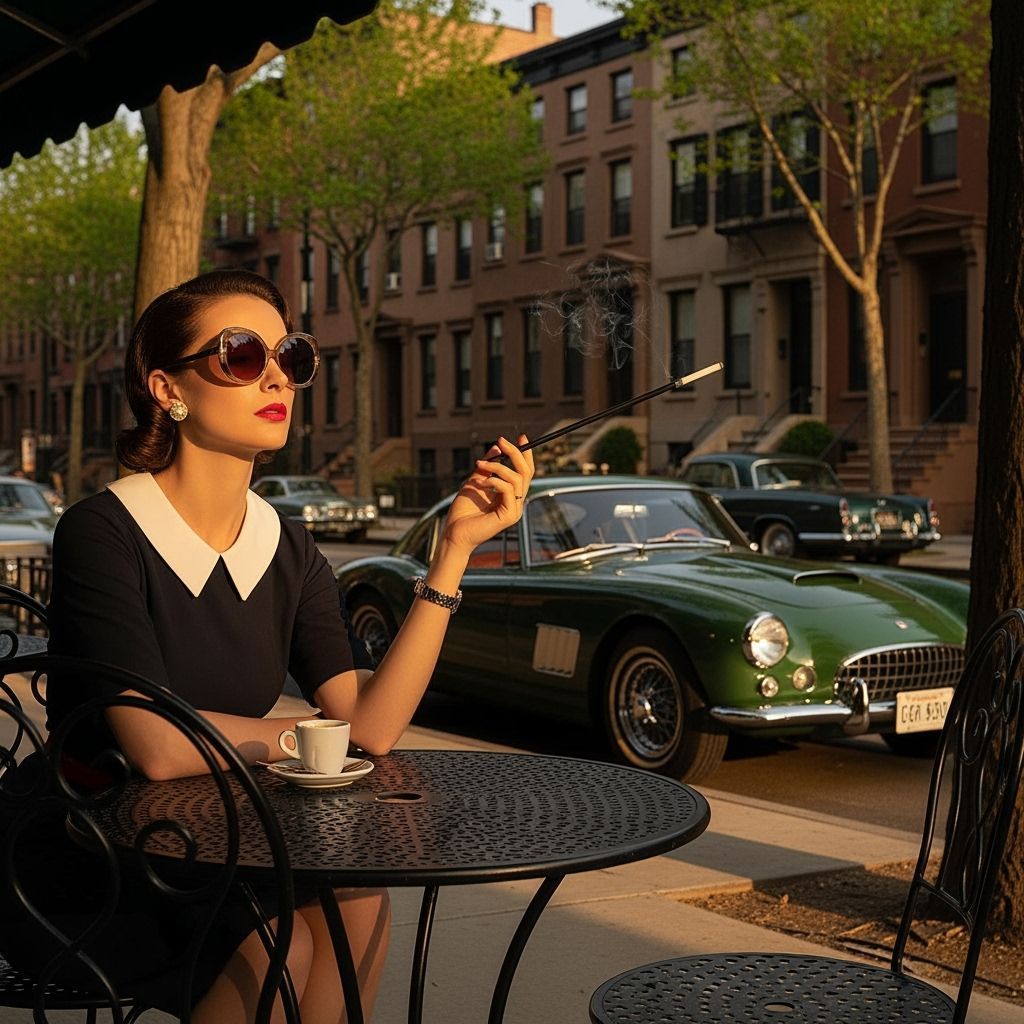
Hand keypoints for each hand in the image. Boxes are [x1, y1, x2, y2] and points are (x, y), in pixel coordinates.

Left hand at [441, 434, 533, 553]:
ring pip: (517, 478)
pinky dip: (493, 481)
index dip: (525, 454)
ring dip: (497, 467)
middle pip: (527, 472)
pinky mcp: (509, 516)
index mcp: (510, 495)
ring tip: (479, 465)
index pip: (525, 472)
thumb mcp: (474, 481)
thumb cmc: (462, 511)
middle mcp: (516, 502)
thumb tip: (497, 447)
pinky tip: (479, 484)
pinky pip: (508, 489)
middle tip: (501, 441)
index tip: (521, 437)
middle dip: (515, 453)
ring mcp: (514, 510)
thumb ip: (487, 467)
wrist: (454, 533)